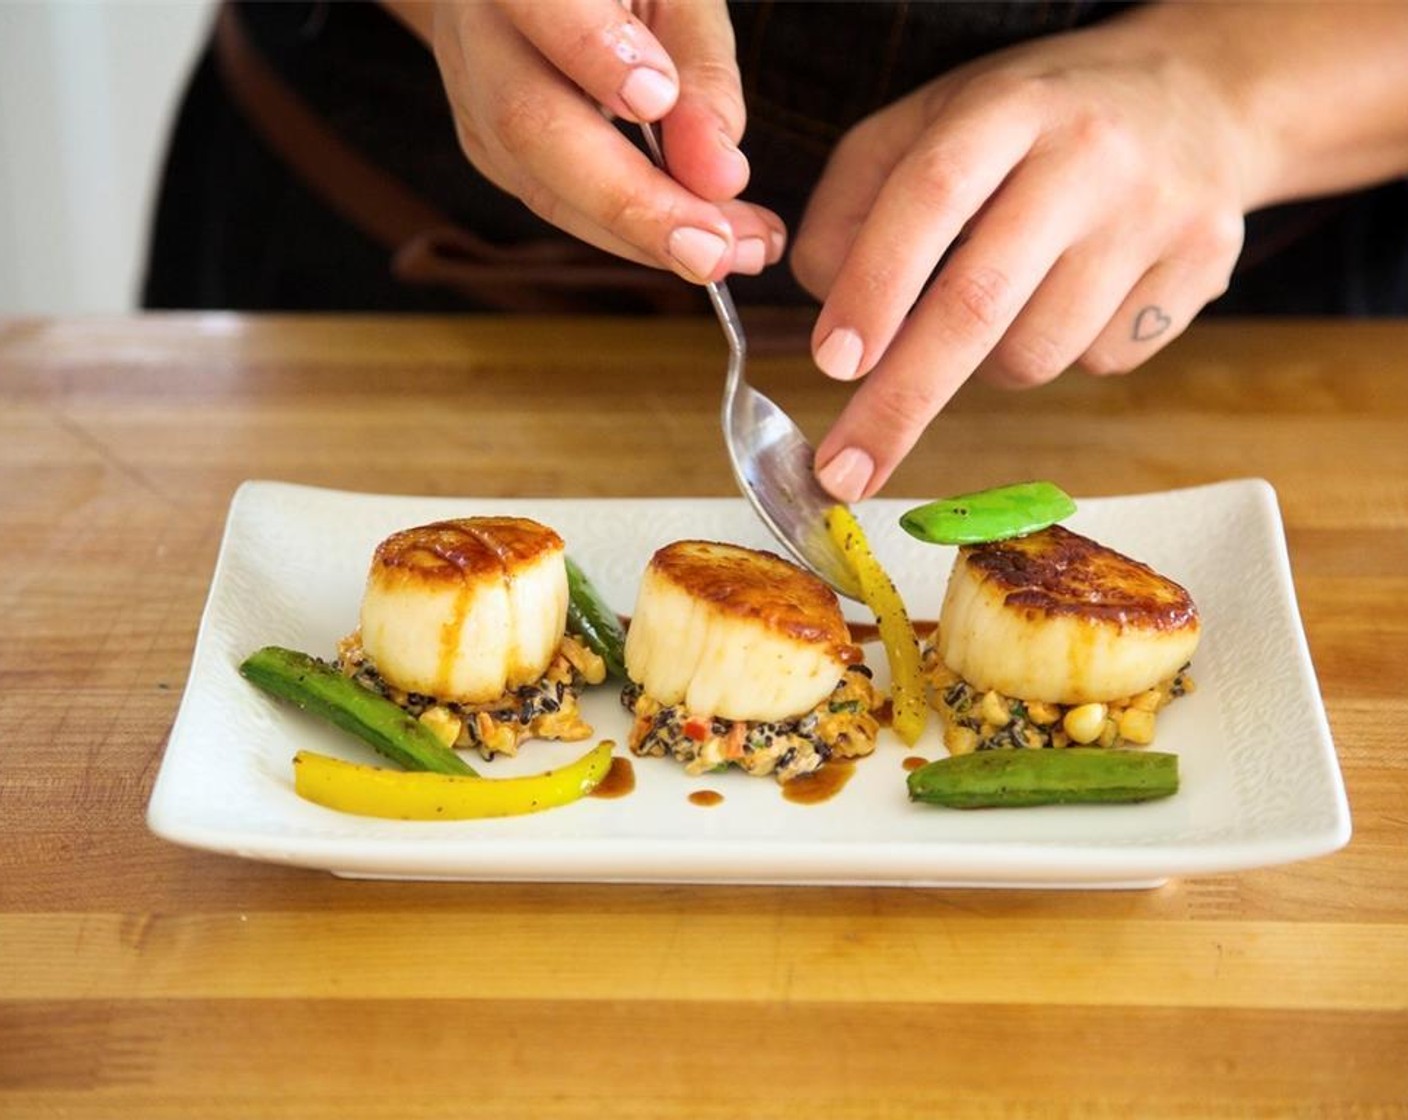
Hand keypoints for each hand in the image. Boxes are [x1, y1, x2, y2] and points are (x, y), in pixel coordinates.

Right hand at [392, 0, 784, 281]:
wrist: (538, 1)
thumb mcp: (680, 0)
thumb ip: (701, 75)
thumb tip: (719, 175)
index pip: (536, 2)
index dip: (593, 51)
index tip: (660, 98)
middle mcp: (480, 34)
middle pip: (527, 121)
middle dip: (630, 198)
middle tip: (713, 248)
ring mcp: (473, 101)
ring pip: (542, 186)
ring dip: (643, 234)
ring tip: (733, 252)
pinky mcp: (490, 153)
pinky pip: (559, 206)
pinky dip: (632, 235)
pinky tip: (695, 243)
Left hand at [794, 9, 1252, 500]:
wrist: (1199, 97)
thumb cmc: (1033, 125)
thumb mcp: (930, 124)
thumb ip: (854, 205)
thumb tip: (830, 313)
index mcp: (1007, 107)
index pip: (932, 197)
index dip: (874, 286)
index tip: (832, 363)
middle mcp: (1088, 156)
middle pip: (979, 302)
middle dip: (899, 401)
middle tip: (844, 471)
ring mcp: (1155, 214)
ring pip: (1035, 352)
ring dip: (987, 364)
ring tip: (1006, 296)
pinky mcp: (1204, 267)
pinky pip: (1100, 361)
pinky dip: (1063, 353)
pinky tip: (1075, 292)